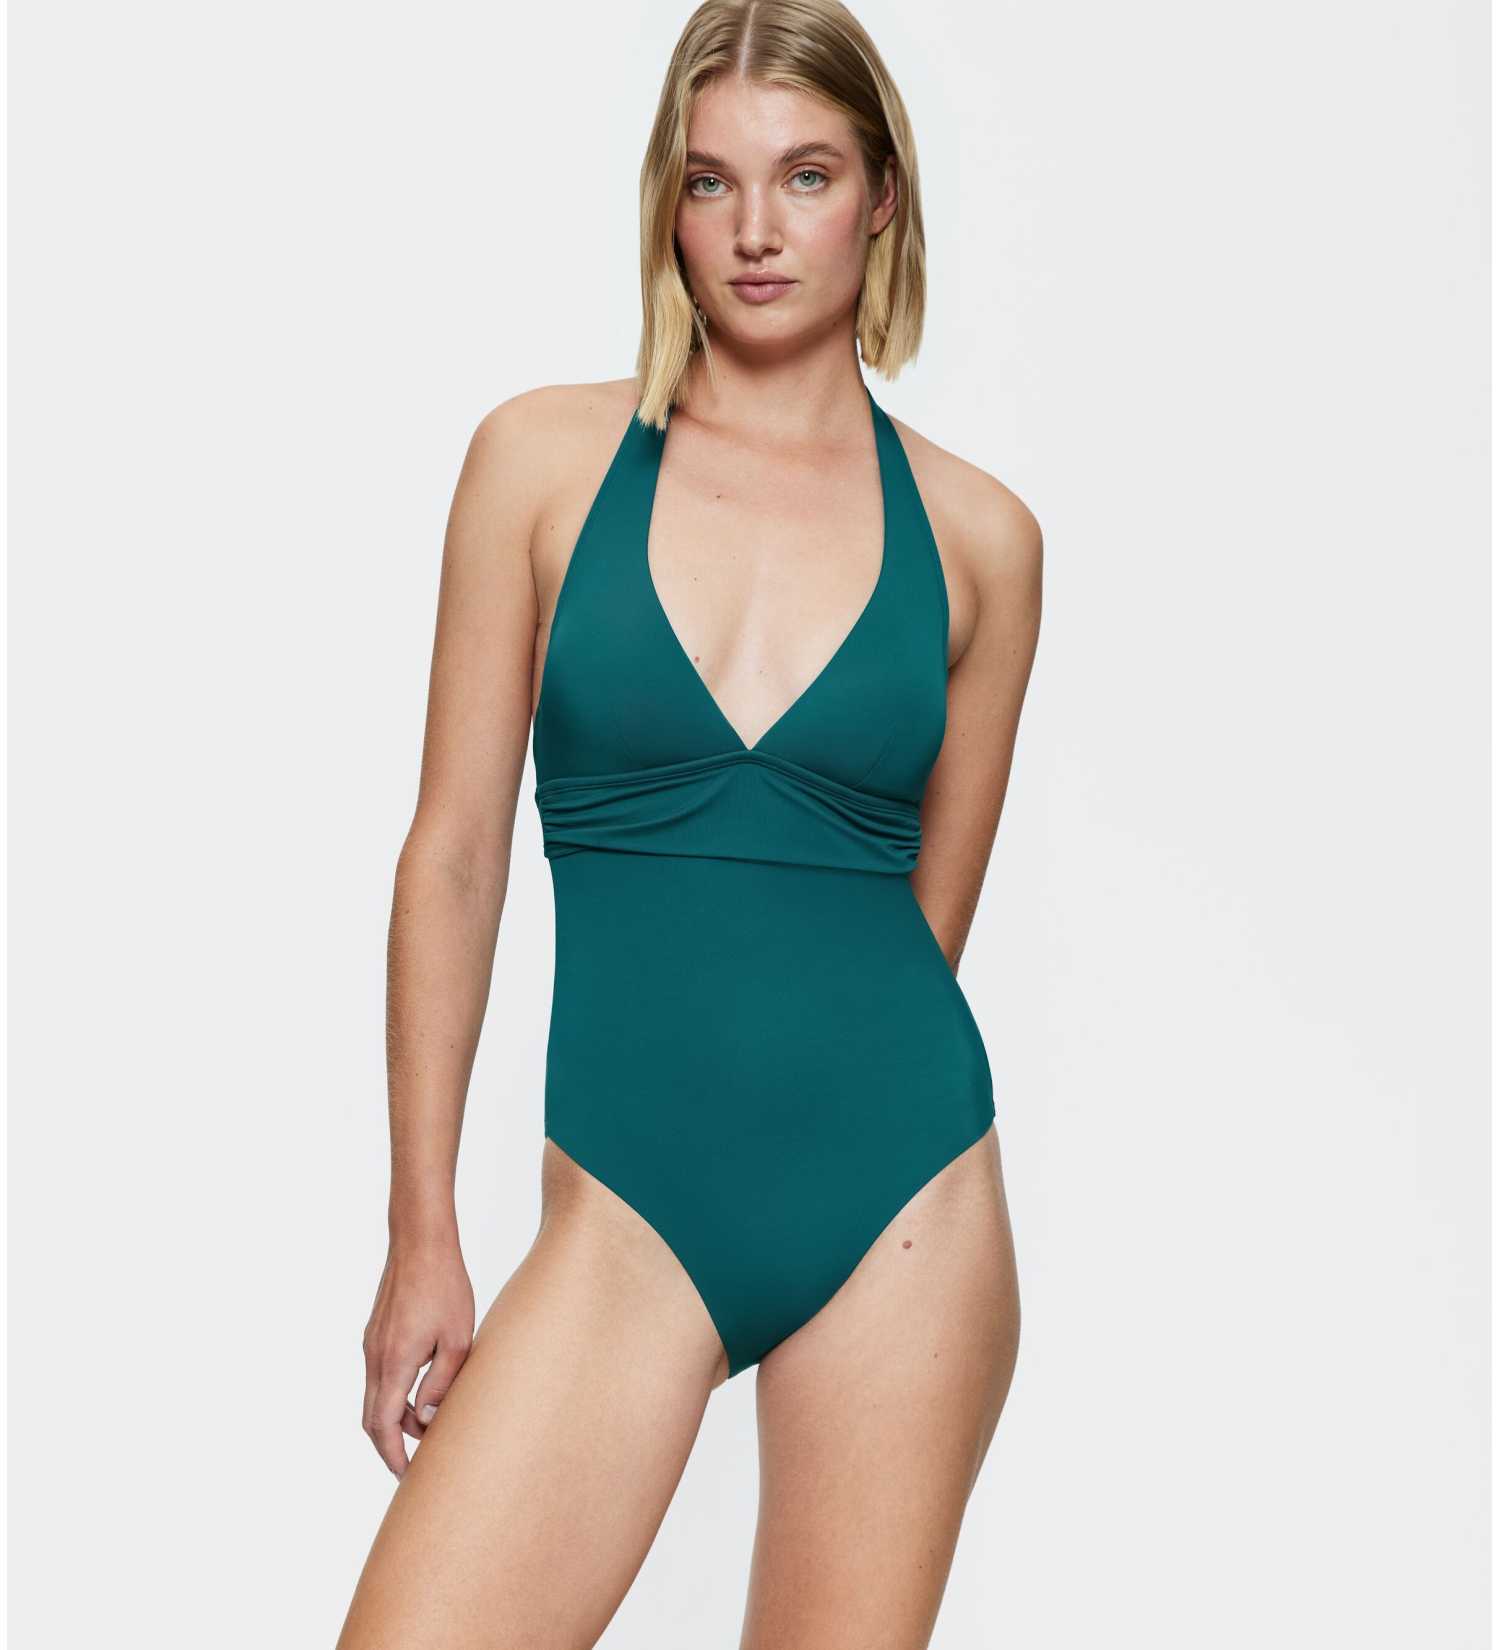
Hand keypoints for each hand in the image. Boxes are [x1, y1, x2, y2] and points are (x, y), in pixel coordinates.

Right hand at [360, 1235, 475, 1478]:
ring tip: (428, 1426)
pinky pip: (379, 1375)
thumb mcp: (457, 1340)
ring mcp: (371, 1344)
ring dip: (396, 1417)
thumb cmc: (446, 1286)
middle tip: (416, 1462)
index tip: (407, 1477)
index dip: (392, 1456)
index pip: (382, 1426)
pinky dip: (393, 1394)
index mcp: (394, 1362)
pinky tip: (420, 1392)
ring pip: (375, 1396)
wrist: (420, 1241)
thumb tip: (425, 1422)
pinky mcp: (376, 1332)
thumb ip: (441, 1384)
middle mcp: (374, 1357)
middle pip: (372, 1417)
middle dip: (391, 1445)